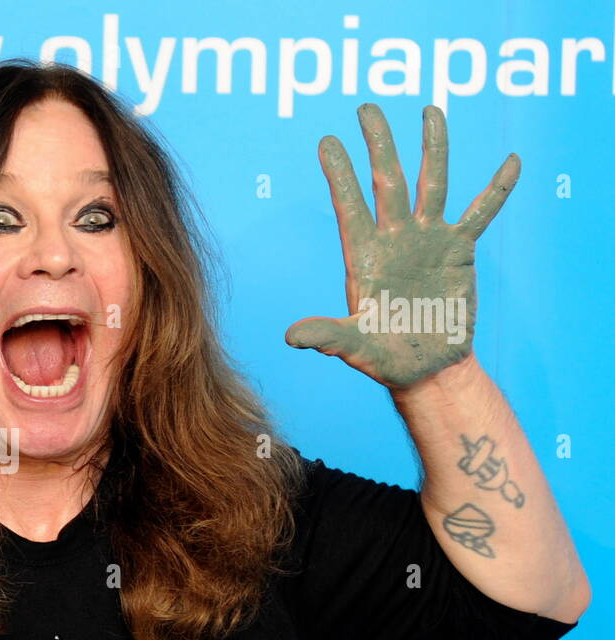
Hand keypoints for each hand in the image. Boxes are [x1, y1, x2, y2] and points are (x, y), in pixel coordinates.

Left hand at [285, 103, 518, 387]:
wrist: (424, 368)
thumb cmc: (384, 358)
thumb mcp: (353, 347)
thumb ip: (327, 336)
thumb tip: (292, 337)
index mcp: (364, 256)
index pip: (349, 206)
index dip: (339, 174)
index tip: (326, 141)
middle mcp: (395, 238)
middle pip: (388, 181)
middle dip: (379, 144)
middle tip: (366, 107)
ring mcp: (428, 239)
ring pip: (431, 183)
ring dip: (432, 147)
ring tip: (430, 110)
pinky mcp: (459, 250)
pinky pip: (481, 212)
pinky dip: (497, 189)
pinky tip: (511, 161)